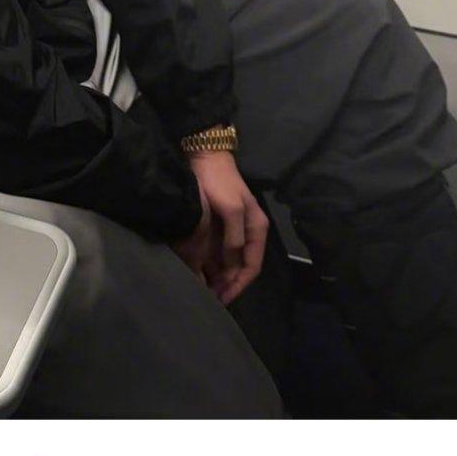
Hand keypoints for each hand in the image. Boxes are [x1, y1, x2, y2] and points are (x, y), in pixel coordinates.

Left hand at [175, 152, 268, 305]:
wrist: (204, 156)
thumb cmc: (219, 182)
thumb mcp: (231, 209)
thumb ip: (233, 238)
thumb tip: (232, 264)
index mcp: (257, 229)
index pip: (252, 267)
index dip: (238, 285)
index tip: (223, 298)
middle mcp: (248, 232)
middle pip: (241, 267)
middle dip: (228, 284)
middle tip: (211, 299)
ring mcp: (233, 229)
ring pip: (229, 261)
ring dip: (219, 277)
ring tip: (205, 290)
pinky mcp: (219, 226)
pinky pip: (218, 251)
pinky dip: (211, 264)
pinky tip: (200, 273)